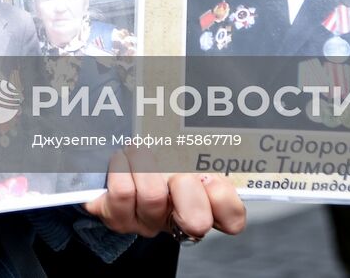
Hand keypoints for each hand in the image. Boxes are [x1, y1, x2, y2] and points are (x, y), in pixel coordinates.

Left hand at [83, 150, 245, 240]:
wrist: (117, 160)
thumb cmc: (158, 152)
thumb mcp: (186, 147)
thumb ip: (204, 146)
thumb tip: (216, 127)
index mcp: (205, 203)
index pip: (232, 219)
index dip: (222, 198)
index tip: (207, 174)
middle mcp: (179, 221)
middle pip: (196, 221)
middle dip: (185, 185)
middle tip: (173, 166)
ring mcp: (148, 222)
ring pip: (154, 198)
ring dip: (145, 163)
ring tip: (138, 148)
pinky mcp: (119, 219)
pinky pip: (123, 194)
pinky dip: (121, 167)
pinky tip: (121, 158)